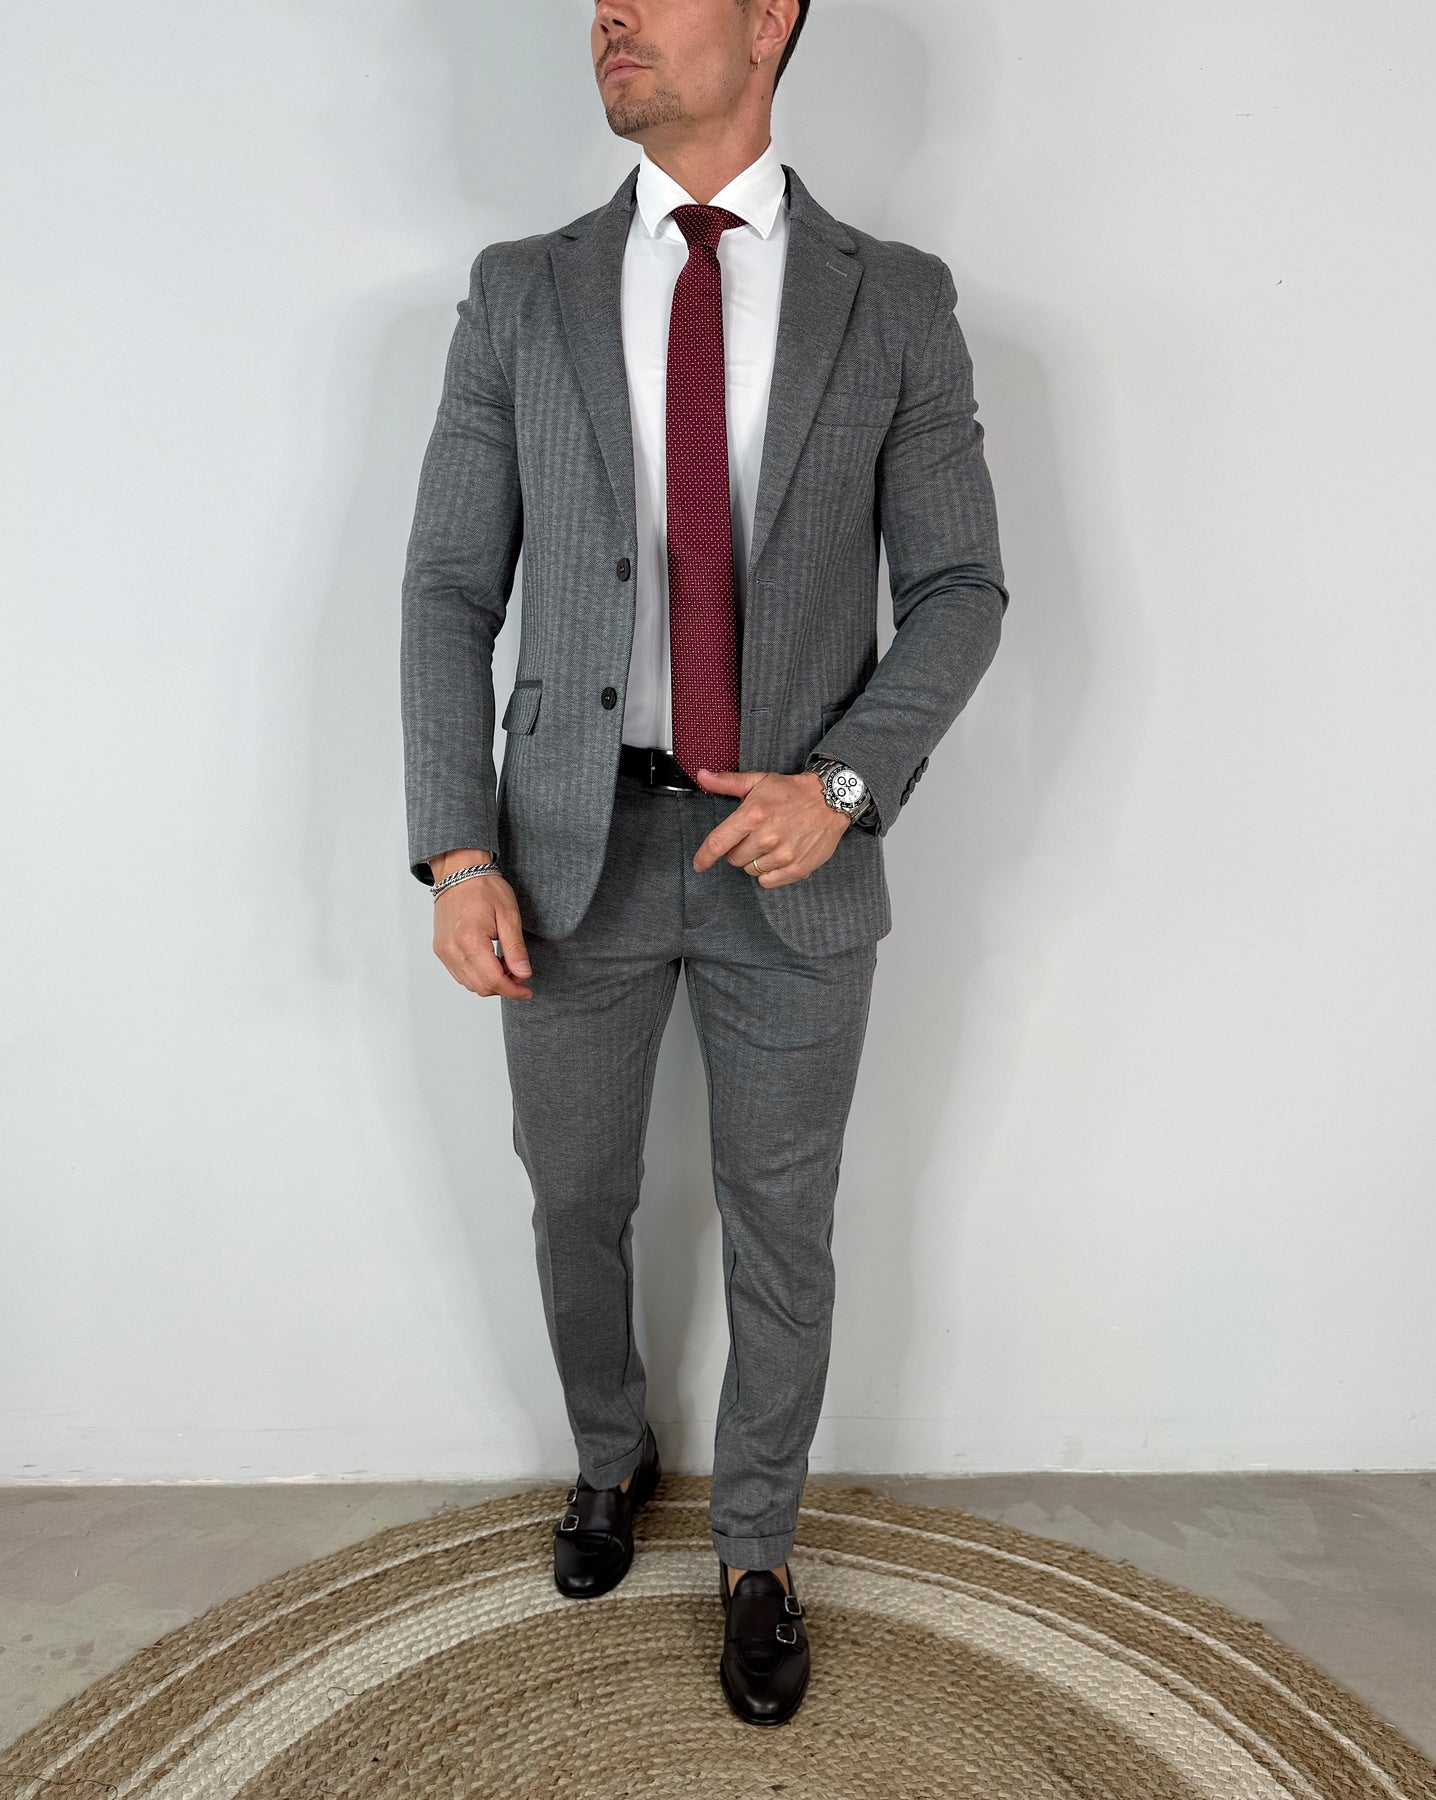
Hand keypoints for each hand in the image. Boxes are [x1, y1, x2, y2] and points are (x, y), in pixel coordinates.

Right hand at [432, 868, 533, 998]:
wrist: (459, 873)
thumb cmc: (484, 888)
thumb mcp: (509, 916)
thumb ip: (515, 949)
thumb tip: (523, 974)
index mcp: (470, 940)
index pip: (493, 980)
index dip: (513, 990)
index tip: (526, 990)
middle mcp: (452, 949)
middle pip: (481, 987)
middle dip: (504, 987)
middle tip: (519, 974)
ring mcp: (444, 951)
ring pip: (469, 984)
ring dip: (490, 982)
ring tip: (505, 963)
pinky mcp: (441, 950)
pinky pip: (460, 974)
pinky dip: (477, 975)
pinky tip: (490, 961)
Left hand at [690, 767, 849, 886]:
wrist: (830, 800)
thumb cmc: (792, 791)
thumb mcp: (758, 781)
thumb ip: (727, 782)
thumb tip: (702, 776)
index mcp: (752, 815)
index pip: (717, 844)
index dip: (704, 857)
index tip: (700, 864)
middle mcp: (766, 837)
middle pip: (734, 859)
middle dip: (738, 850)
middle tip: (754, 836)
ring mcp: (783, 855)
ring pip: (751, 871)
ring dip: (755, 860)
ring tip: (770, 843)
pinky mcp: (797, 869)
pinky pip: (768, 882)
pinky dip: (769, 873)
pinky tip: (778, 856)